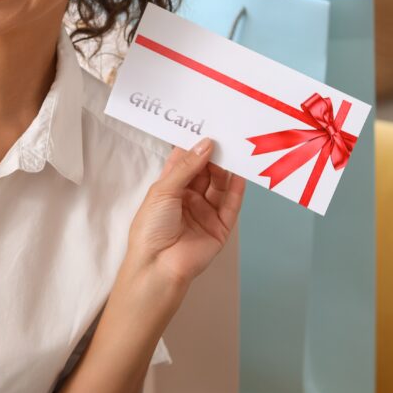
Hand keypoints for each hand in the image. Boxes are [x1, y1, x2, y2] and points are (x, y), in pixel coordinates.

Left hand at [125, 138, 244, 289]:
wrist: (159, 265)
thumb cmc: (151, 228)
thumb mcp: (164, 190)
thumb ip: (187, 167)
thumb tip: (206, 144)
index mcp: (169, 189)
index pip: (184, 162)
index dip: (194, 146)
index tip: (207, 128)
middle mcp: (188, 198)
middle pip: (205, 172)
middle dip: (214, 155)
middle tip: (225, 136)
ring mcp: (205, 212)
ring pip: (220, 186)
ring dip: (226, 169)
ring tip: (235, 150)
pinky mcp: (220, 227)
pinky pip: (231, 204)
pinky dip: (237, 189)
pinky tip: (241, 174)